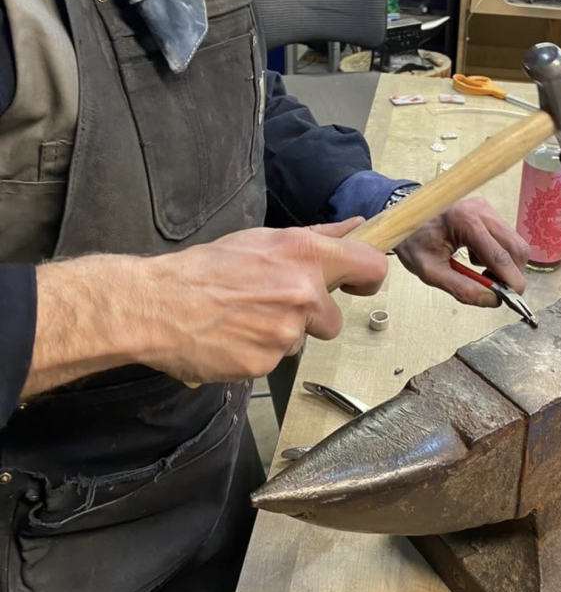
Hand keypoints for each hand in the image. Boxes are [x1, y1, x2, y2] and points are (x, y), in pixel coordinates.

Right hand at [26, 219, 385, 397]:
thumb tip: (357, 226)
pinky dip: (259, 353)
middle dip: (311, 316)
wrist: (158, 304)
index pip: (371, 268)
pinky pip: (276, 361)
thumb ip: (318, 237)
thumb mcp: (264, 240)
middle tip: (272, 304)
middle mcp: (302, 293)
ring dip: (282, 334)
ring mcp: (286, 332)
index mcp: (305, 255)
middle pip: (333, 318)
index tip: (355, 285)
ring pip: (302, 340)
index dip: (367, 279)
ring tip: (245, 318)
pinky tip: (234, 337)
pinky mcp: (266, 364)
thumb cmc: (207, 268)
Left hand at [394, 197, 528, 307]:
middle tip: (496, 290)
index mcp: (464, 221)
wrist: (404, 219)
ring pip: (515, 243)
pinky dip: (500, 255)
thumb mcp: (430, 272)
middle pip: (516, 247)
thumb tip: (494, 300)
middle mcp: (480, 210)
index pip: (499, 255)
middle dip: (512, 274)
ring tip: (481, 274)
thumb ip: (462, 288)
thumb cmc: (413, 242)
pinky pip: (506, 238)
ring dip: (505, 265)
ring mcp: (486, 208)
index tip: (513, 300)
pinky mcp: (487, 211)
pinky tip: (478, 259)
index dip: (511, 280)